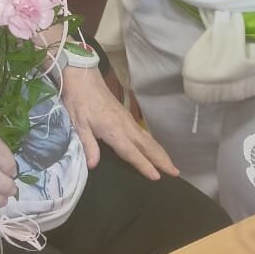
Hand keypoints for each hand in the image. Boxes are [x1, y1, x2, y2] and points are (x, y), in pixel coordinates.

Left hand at [61, 68, 177, 180]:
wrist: (83, 76)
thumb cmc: (79, 100)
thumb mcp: (79, 124)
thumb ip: (88, 145)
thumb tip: (93, 165)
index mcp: (114, 130)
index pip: (131, 152)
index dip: (144, 165)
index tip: (157, 177)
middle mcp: (125, 126)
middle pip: (147, 146)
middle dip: (161, 160)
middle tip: (176, 173)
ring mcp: (128, 120)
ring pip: (148, 139)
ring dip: (160, 152)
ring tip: (171, 165)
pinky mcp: (126, 116)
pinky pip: (144, 133)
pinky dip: (153, 143)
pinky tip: (155, 148)